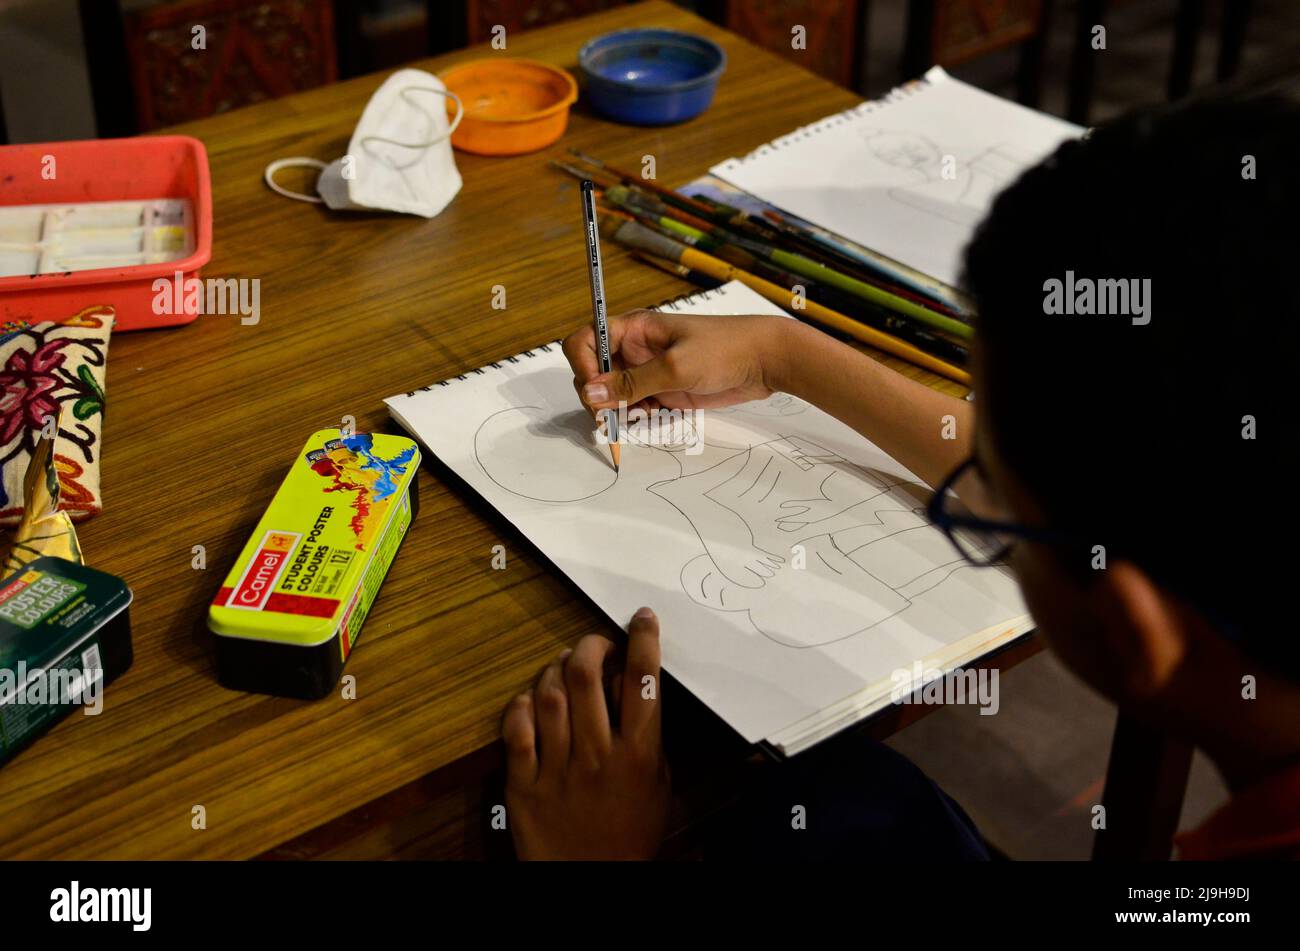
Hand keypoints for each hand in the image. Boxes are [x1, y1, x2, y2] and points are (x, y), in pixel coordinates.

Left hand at [502, 607, 669, 859]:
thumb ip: (650, 734)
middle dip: (590, 645)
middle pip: (586, 677)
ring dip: (554, 669)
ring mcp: (557, 769)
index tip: (640, 619)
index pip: (643, 681)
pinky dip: (522, 705)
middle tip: (594, 645)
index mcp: (638, 755)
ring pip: (548, 696)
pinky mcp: (523, 784)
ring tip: (563, 668)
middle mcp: (597, 756)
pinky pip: (516, 729)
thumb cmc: (631, 832)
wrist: (593, 881)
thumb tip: (633, 683)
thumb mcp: (659, 783)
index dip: (642, 640)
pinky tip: (532, 702)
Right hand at [562, 309, 791, 415]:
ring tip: (639, 417)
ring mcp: (648, 371)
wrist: (765, 361)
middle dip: (598, 397)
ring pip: (612, 395)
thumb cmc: (724, 349)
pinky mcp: (663, 389)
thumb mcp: (675, 368)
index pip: (585, 342)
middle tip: (613, 417)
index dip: (583, 367)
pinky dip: (637, 417)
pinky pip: (635, 406)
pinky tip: (655, 418)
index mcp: (632, 328)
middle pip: (593, 373)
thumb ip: (631, 384)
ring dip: (617, 411)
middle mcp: (634, 348)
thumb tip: (589, 394)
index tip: (595, 393)